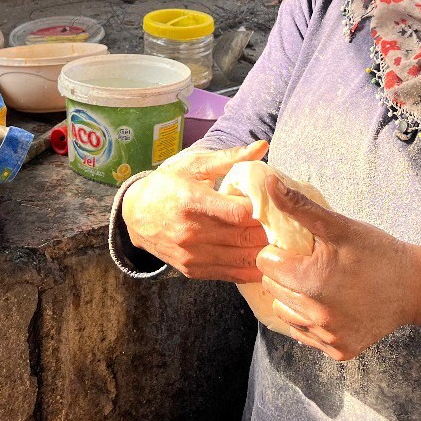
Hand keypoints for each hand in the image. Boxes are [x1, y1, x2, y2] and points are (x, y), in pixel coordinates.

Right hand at [122, 141, 270, 282]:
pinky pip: (230, 274)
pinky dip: (251, 269)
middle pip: (244, 237)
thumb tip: (262, 146)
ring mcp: (191, 254)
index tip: (274, 202)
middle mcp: (191, 232)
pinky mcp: (192, 270)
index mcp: (192, 201)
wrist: (134, 214)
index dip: (262, 209)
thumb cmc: (167, 183)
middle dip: (269, 232)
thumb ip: (230, 158)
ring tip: (281, 242)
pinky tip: (265, 260)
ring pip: (241, 259)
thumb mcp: (194, 164)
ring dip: (265, 252)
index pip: (239, 213)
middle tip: (286, 223)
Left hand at [256, 177, 420, 360]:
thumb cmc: (378, 252)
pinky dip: (309, 319)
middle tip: (310, 263)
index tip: (300, 248)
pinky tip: (329, 304)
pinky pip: (304, 334)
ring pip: (284, 313)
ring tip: (319, 283)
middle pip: (272, 288)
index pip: (266, 263)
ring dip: (293, 297)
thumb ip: (300, 207)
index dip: (279, 251)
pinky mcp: (339, 351)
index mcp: (313, 281)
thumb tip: (269, 184)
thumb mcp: (341, 226)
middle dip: (284, 273)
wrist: (416, 287)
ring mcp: (328, 337)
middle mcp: (317, 316)